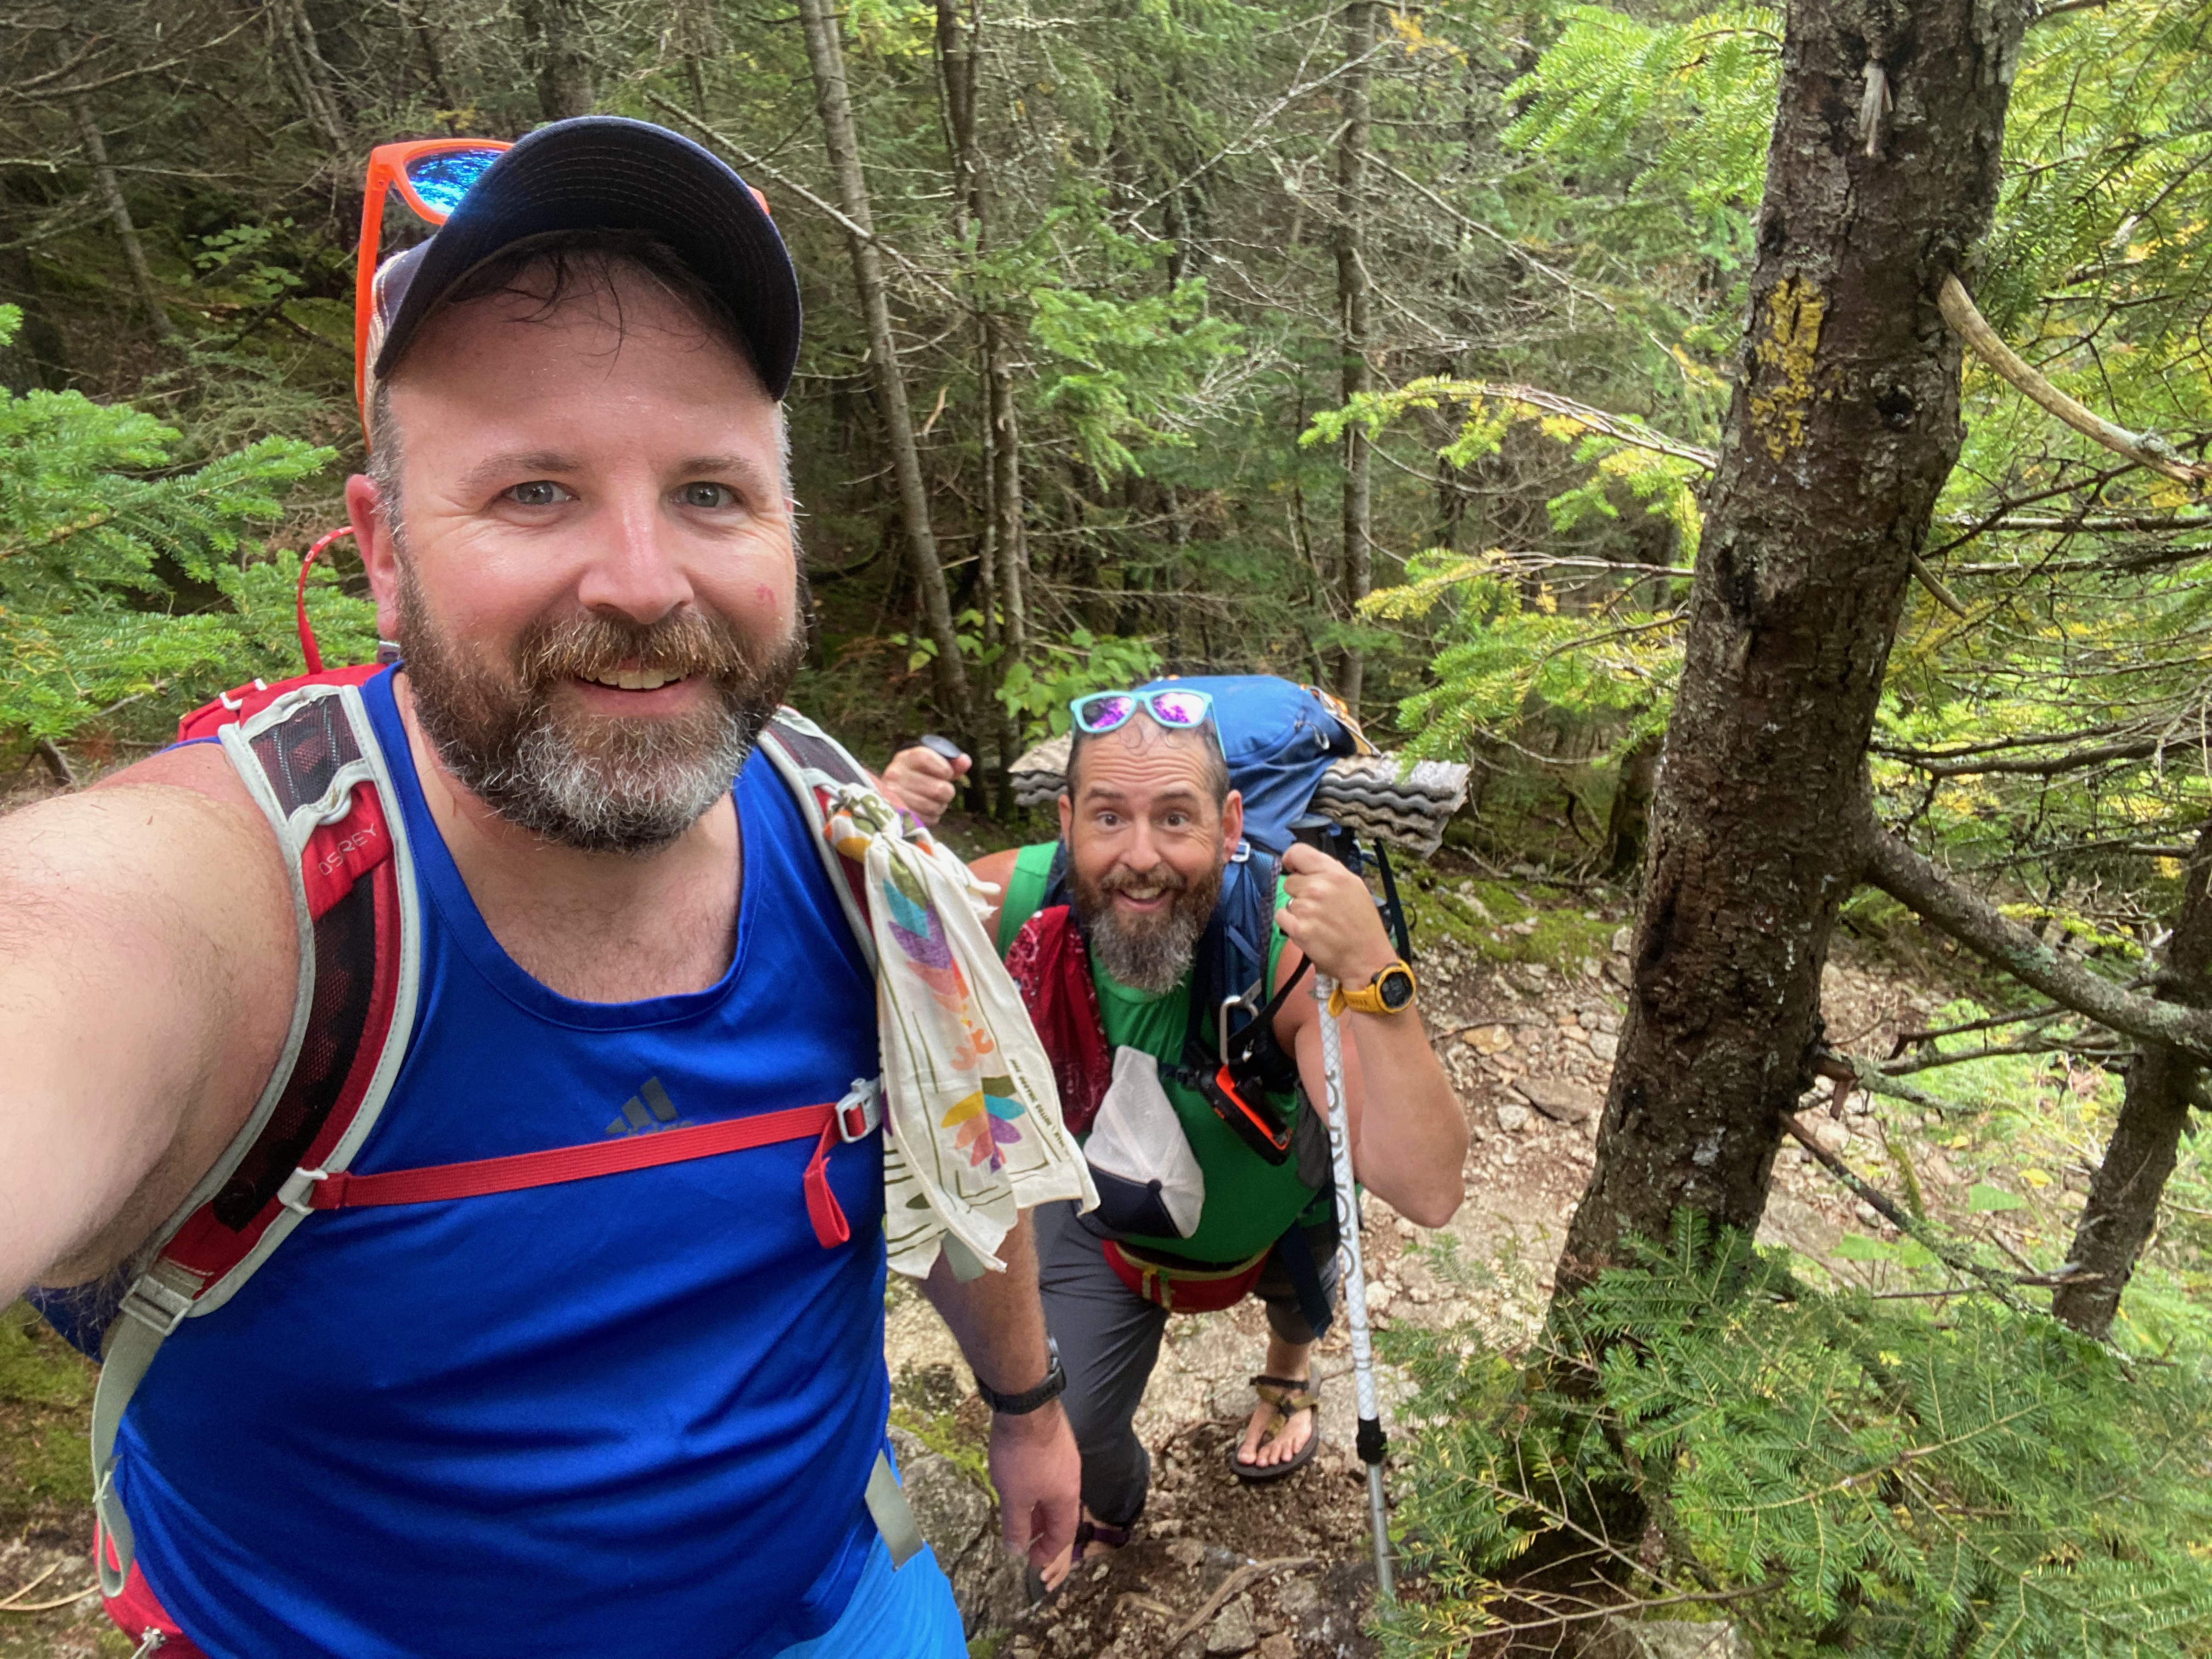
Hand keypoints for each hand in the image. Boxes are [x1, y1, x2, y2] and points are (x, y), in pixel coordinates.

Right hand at [878, 742, 970, 826]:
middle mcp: (895, 775)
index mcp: (904, 759)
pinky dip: (931, 817)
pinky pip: (928, 819)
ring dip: (940, 806)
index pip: (926, 758)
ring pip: (934, 806)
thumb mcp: (931, 767)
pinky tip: (924, 811)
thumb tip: (965, 761)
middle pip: (938, 789)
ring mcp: (894, 797)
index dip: (944, 768)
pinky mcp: (898, 816)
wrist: (892, 799)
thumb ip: (950, 763)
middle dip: (947, 792)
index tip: (947, 773)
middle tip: (941, 791)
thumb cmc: (917, 779)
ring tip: (932, 801)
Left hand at [987, 1402, 1080, 1571]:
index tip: (1032, 1560)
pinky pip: (1049, 1473)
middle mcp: (1071, 1477)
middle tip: (1023, 1538)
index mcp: (1066, 1496)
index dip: (1048, 1551)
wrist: (1025, 1405)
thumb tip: (1017, 1551)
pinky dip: (1035, 1487)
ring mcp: (1065, 1456)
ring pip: (1053, 1491)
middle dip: (1042, 1529)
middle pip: (1060, 1512)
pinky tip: (1018, 1481)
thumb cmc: (1021, 1456)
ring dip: (1037, 1506)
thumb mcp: (1014, 1498)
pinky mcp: (1055, 1440)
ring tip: (1018, 1512)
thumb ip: (1016, 1526)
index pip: (1063, 1533)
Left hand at [1276, 842, 1396, 985]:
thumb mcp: (1355, 887)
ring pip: (1287, 901)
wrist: (1367, 959)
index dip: (1291, 861)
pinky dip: (1290, 925)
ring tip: (1318, 922)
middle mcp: (1319, 887)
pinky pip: (1281, 917)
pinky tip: (1308, 931)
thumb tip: (1306, 866)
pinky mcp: (1299, 929)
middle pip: (1289, 881)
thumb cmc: (1363, 924)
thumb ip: (1331, 873)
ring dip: (1297, 911)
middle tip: (1317, 907)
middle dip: (1299, 893)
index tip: (1294, 870)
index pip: (1298, 852)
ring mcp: (1307, 909)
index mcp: (1335, 873)